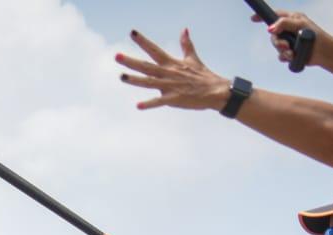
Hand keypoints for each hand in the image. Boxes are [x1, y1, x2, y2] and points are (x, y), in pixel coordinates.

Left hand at [117, 29, 232, 111]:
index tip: (132, 33)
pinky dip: (149, 104)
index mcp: (171, 63)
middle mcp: (168, 73)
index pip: (154, 50)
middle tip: (117, 56)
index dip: (143, 41)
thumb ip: (186, 44)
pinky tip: (138, 106)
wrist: (215, 91)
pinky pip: (159, 101)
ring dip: (134, 80)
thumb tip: (184, 29)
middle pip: (146, 66)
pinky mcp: (174, 98)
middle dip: (131, 61)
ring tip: (121, 76)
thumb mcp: (193, 58)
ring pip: (149, 82)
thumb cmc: (203, 76)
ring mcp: (170, 86)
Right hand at [250, 9, 327, 67]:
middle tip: (284, 46)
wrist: (324, 53)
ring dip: (282, 51)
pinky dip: (285, 57)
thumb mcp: (300, 25)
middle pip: (274, 34)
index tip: (253, 19)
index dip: (263, 16)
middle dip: (277, 42)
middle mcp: (290, 29)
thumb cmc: (316, 36)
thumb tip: (270, 29)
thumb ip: (284, 24)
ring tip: (291, 53)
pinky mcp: (291, 51)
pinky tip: (292, 57)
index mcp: (292, 19)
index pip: (275, 15)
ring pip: (277, 46)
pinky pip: (281, 55)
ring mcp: (290, 40)